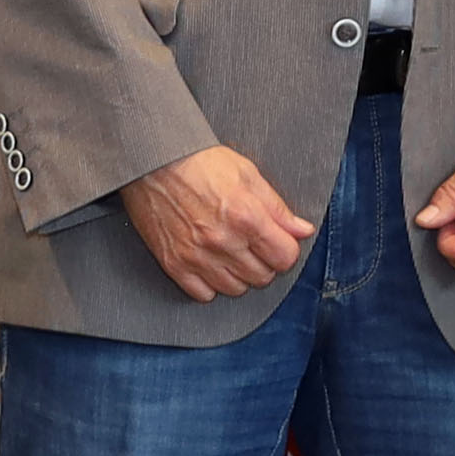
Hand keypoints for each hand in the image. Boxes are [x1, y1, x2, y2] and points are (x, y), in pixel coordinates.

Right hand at [124, 143, 314, 300]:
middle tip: (253, 245)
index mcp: (246, 216)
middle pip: (262, 277)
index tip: (278, 242)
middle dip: (264, 262)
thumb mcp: (247, 174)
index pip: (285, 257)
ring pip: (235, 289)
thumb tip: (302, 230)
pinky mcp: (174, 264)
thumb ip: (278, 208)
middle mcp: (223, 241)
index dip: (285, 249)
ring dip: (240, 275)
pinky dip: (211, 284)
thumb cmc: (199, 162)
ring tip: (232, 253)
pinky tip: (211, 263)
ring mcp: (196, 256)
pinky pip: (203, 294)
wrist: (152, 161)